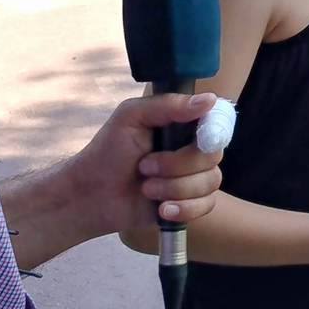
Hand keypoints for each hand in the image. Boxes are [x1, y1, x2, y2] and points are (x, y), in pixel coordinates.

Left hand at [77, 91, 224, 239]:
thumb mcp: (131, 117)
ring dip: (175, 188)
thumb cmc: (108, 152)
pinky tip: (162, 209)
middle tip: (144, 167)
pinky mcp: (190, 204)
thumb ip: (169, 105)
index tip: (198, 140)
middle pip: (213, 155)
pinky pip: (206, 205)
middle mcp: (193, 149)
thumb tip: (210, 99)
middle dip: (178, 165)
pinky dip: (183, 209)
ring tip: (146, 189)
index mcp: (182, 125)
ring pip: (211, 182)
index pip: (216, 122)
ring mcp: (193, 178)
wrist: (92, 195)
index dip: (213, 131)